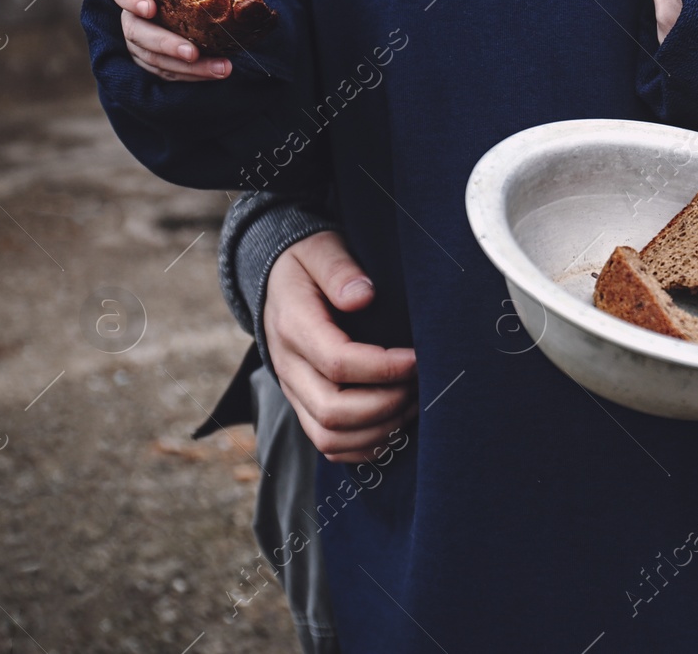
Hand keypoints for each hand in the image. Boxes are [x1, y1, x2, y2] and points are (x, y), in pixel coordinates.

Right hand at [113, 0, 231, 81]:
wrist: (196, 5)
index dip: (133, 0)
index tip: (150, 8)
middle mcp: (132, 17)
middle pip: (137, 32)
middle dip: (167, 44)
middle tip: (192, 53)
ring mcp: (138, 43)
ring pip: (154, 59)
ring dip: (189, 67)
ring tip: (220, 69)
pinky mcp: (150, 63)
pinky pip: (167, 73)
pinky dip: (192, 75)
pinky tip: (215, 74)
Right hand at [263, 231, 417, 461]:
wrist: (277, 280)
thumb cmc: (308, 263)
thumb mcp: (320, 250)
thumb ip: (340, 270)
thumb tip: (362, 296)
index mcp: (294, 326)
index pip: (337, 362)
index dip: (384, 368)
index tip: (418, 359)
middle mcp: (288, 366)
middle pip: (333, 410)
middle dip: (386, 404)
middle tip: (420, 385)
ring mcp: (294, 390)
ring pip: (329, 436)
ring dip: (379, 429)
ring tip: (413, 403)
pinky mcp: (304, 405)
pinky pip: (328, 445)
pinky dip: (365, 446)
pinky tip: (396, 424)